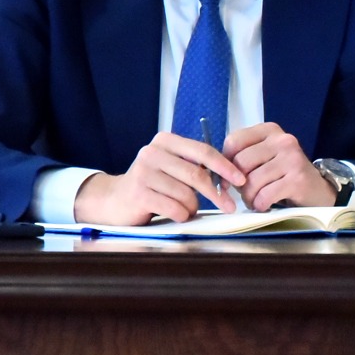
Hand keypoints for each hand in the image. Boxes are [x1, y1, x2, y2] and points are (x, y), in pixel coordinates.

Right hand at [73, 132, 245, 225]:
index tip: (241, 179)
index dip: (225, 166)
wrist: (114, 200)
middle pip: (197, 174)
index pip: (203, 151)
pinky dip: (181, 214)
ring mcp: (143, 172)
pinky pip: (174, 207)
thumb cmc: (152, 184)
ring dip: (192, 207)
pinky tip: (174, 214)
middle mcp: (152, 152)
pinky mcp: (137, 193)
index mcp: (166, 141)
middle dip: (217, 193)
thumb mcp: (172, 167)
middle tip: (230, 206)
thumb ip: (196, 166)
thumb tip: (232, 177)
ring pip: (186, 194)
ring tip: (185, 208)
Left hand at [223, 122, 335, 210]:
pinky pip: (265, 195)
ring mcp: (292, 158)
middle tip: (245, 192)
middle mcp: (283, 140)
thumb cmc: (284, 174)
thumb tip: (216, 170)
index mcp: (270, 130)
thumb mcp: (265, 157)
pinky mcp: (297, 179)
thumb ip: (243, 156)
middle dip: (237, 184)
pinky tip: (266, 205)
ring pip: (252, 182)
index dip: (224, 163)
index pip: (234, 141)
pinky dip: (260, 204)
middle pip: (241, 163)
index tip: (228, 178)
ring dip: (249, 198)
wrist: (317, 189)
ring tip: (256, 200)